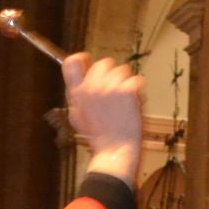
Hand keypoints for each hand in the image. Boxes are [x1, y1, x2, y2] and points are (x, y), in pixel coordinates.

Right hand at [62, 54, 143, 187]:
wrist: (115, 150)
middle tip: (114, 89)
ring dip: (125, 82)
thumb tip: (81, 80)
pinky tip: (133, 103)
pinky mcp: (127, 90)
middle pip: (102, 63)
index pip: (71, 62)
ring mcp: (110, 87)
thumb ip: (78, 94)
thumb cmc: (98, 137)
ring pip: (122, 70)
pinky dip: (137, 90)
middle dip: (109, 73)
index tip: (87, 61)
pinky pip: (136, 80)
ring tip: (124, 100)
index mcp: (77, 92)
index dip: (81, 58)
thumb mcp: (78, 115)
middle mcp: (92, 86)